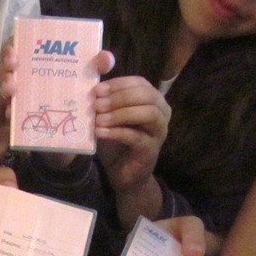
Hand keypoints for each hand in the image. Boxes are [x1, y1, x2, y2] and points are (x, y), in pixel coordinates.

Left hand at [93, 76, 169, 222]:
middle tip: (97, 105)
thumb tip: (93, 90)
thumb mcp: (109, 118)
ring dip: (120, 114)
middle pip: (146, 95)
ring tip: (98, 119)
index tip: (97, 90)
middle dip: (119, 98)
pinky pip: (136, 136)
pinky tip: (100, 132)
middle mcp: (161, 112)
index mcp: (152, 100)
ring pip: (148, 113)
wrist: (122, 172)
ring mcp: (159, 130)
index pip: (139, 83)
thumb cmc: (116, 142)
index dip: (118, 84)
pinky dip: (116, 132)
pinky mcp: (152, 148)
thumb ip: (106, 104)